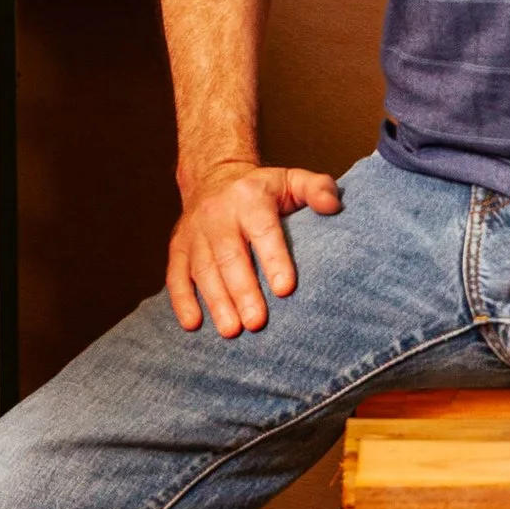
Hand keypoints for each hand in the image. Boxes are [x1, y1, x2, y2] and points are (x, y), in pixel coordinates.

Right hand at [166, 160, 342, 335]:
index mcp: (250, 198)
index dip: (274, 260)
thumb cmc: (262, 189)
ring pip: (204, 269)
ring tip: (232, 331)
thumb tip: (333, 206)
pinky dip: (182, 300)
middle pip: (230, 256)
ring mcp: (194, 233)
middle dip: (243, 291)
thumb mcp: (292, 179)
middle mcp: (218, 215)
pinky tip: (193, 324)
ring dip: (216, 302)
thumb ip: (317, 189)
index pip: (264, 231)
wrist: (212, 177)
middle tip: (257, 322)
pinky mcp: (178, 248)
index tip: (285, 289)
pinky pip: (176, 275)